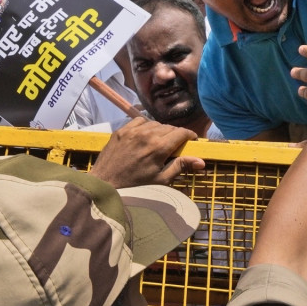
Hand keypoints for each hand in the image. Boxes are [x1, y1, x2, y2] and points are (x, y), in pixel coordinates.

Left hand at [89, 117, 203, 187]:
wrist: (104, 183)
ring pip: (156, 123)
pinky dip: (146, 125)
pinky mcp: (122, 130)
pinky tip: (145, 135)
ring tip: (159, 140)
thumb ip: (180, 167)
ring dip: (161, 130)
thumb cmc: (135, 185)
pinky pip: (140, 120)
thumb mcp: (160, 179)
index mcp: (159, 147)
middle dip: (176, 134)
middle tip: (175, 145)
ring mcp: (133, 131)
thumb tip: (202, 162)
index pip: (182, 133)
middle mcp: (147, 135)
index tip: (192, 140)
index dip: (190, 135)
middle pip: (170, 127)